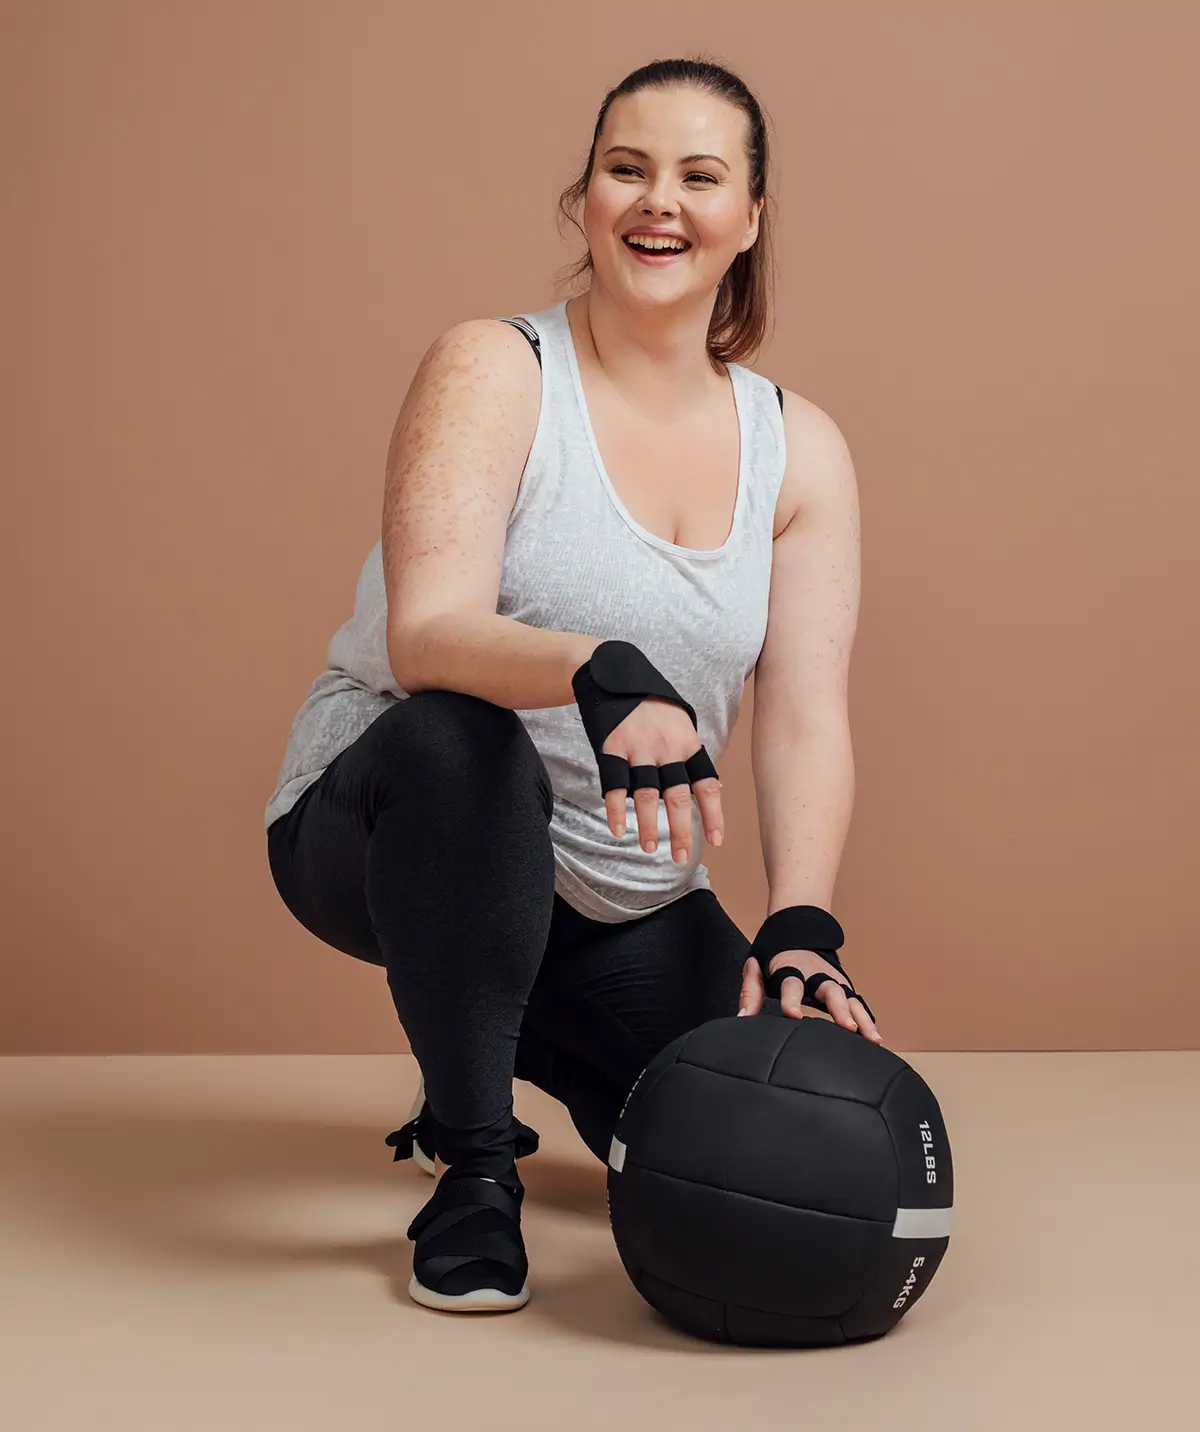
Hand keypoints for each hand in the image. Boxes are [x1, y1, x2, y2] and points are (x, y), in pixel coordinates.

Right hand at [602, 697, 724, 864]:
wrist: (615, 673)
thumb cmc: (652, 702)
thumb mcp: (681, 722)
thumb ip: (692, 755)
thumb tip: (714, 788)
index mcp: (688, 743)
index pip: (706, 785)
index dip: (713, 815)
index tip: (715, 840)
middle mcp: (666, 748)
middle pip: (677, 797)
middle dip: (680, 831)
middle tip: (681, 856)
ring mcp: (638, 748)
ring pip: (646, 796)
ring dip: (648, 826)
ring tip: (651, 848)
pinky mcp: (612, 747)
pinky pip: (614, 785)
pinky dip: (616, 810)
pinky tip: (619, 830)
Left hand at [738, 948, 883, 1042]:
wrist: (798, 933)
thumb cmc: (776, 956)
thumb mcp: (758, 968)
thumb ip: (750, 992)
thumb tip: (742, 1019)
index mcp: (791, 968)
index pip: (792, 984)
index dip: (792, 1000)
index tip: (793, 1016)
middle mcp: (817, 974)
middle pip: (831, 991)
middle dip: (840, 1009)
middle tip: (848, 1027)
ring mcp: (834, 980)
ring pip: (851, 999)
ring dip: (862, 1019)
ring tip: (874, 1041)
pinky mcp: (845, 988)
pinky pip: (858, 1005)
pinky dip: (868, 1021)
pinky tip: (876, 1041)